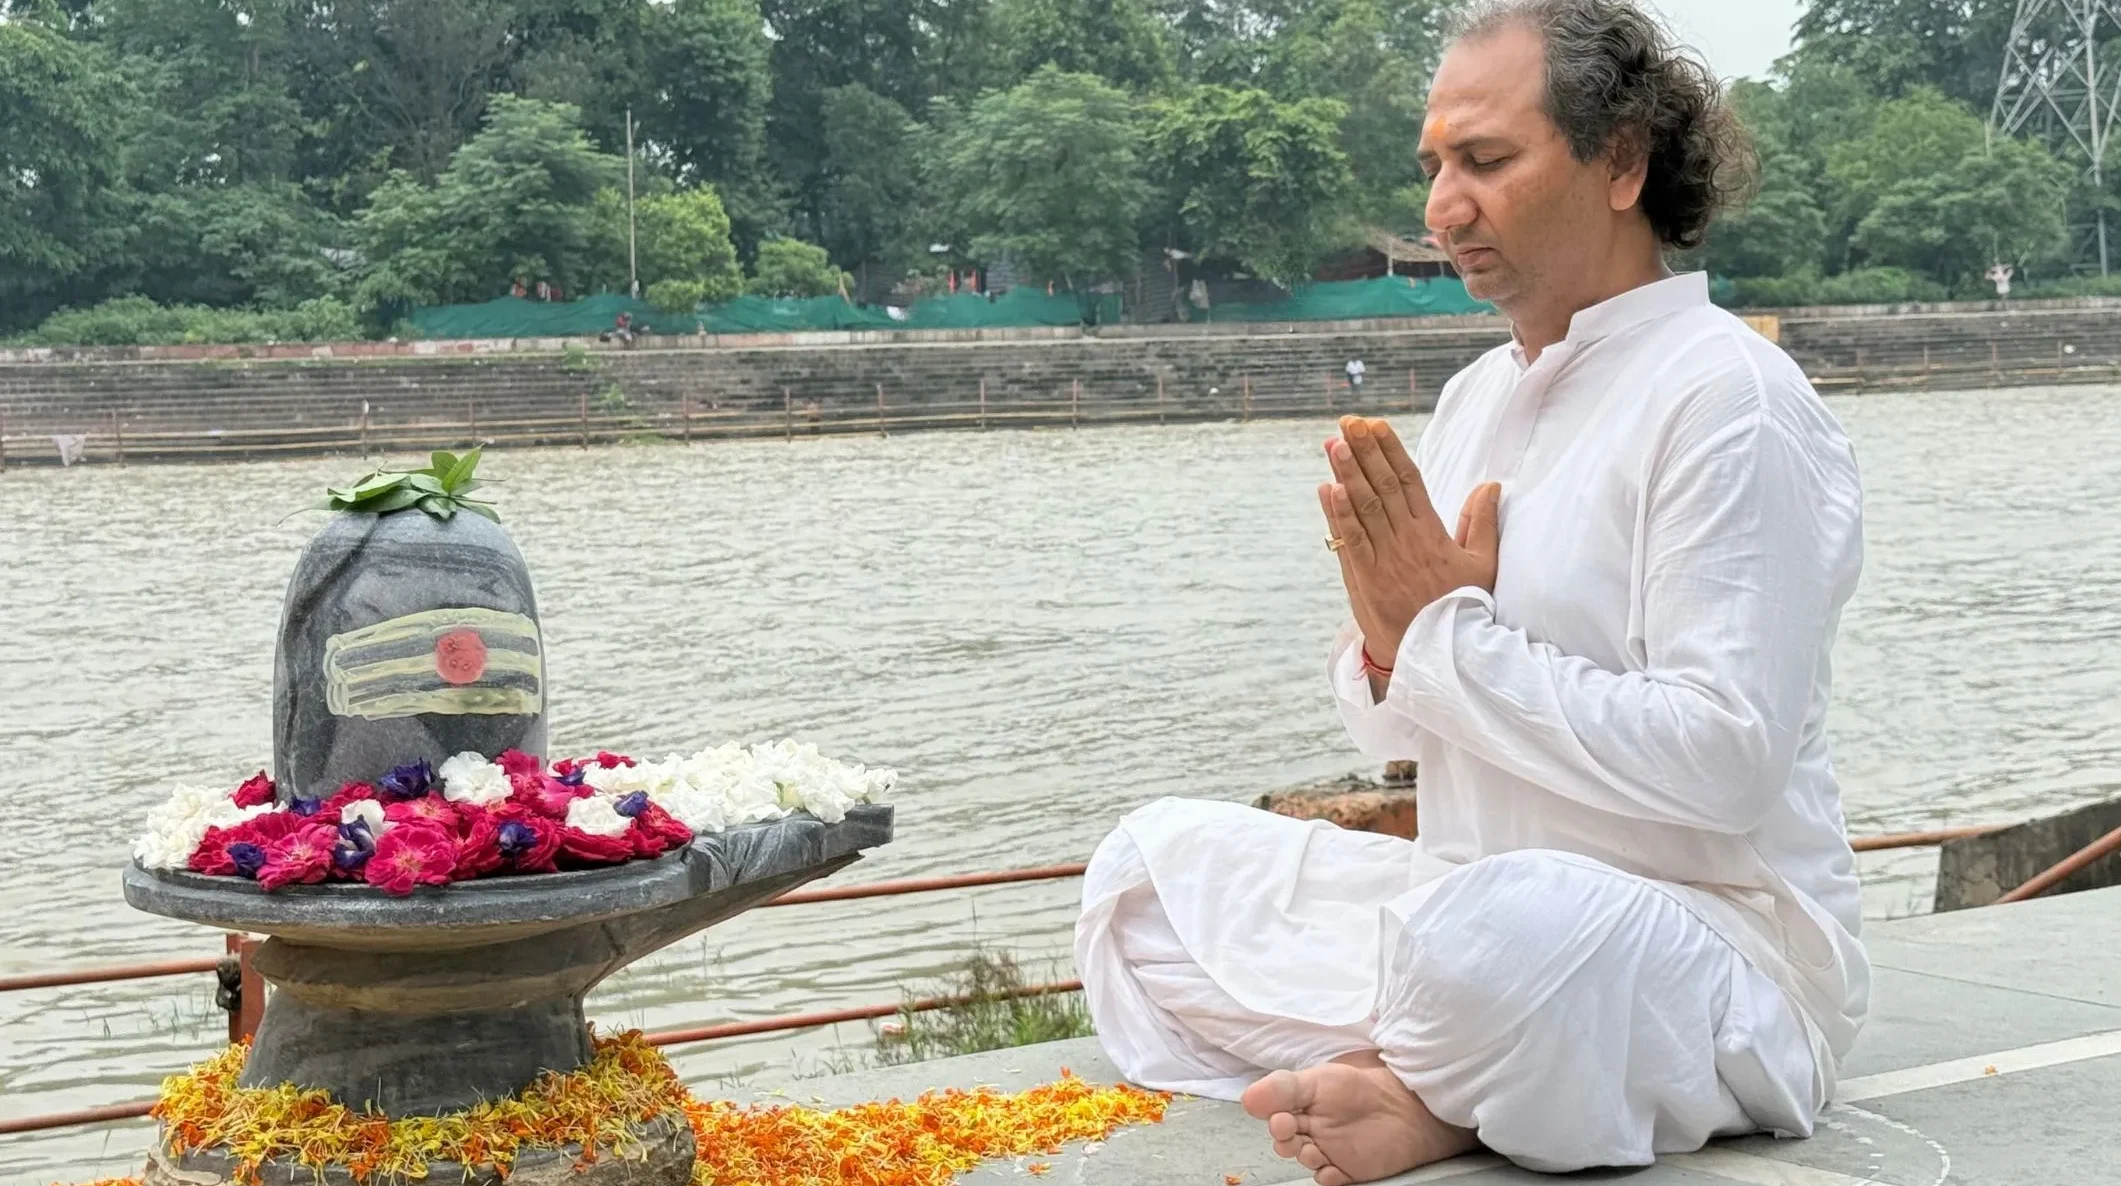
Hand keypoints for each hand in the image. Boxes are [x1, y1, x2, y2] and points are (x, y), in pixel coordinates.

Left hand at [1320, 416, 1500, 666]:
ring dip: (1347, 474)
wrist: (1443, 654)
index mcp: (1433, 533)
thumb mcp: (1483, 564)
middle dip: (1365, 452)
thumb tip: (1490, 485)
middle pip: (1383, 487)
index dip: (1391, 451)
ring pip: (1364, 508)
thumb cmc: (1462, 608)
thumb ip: (1483, 522)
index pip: (1410, 481)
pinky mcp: (1367, 581)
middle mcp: (1407, 541)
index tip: (1376, 426)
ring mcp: (1385, 560)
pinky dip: (1338, 515)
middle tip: (1348, 423)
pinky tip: (1327, 489)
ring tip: (1334, 444)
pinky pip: (1351, 542)